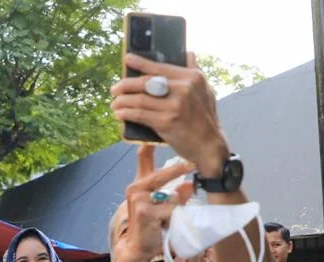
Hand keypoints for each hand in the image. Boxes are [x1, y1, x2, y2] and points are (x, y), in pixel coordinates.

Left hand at [111, 52, 228, 176]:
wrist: (209, 145)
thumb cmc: (205, 118)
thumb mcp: (206, 90)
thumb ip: (195, 71)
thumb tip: (188, 53)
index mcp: (191, 77)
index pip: (160, 67)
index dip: (140, 63)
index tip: (126, 59)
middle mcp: (183, 89)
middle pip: (145, 82)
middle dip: (125, 85)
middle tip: (115, 89)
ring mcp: (174, 105)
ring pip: (140, 99)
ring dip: (122, 101)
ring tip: (114, 104)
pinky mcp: (166, 122)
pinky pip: (140, 114)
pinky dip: (126, 113)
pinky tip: (119, 114)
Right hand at [116, 145, 194, 261]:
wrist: (140, 247)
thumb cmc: (152, 225)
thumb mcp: (164, 206)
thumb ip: (176, 193)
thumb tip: (189, 185)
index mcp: (140, 183)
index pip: (143, 157)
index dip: (150, 143)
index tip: (160, 130)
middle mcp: (135, 188)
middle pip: (161, 174)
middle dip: (179, 169)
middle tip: (193, 163)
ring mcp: (138, 199)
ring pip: (170, 196)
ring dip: (176, 207)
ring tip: (168, 218)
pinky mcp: (143, 210)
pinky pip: (169, 208)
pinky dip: (173, 216)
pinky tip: (164, 224)